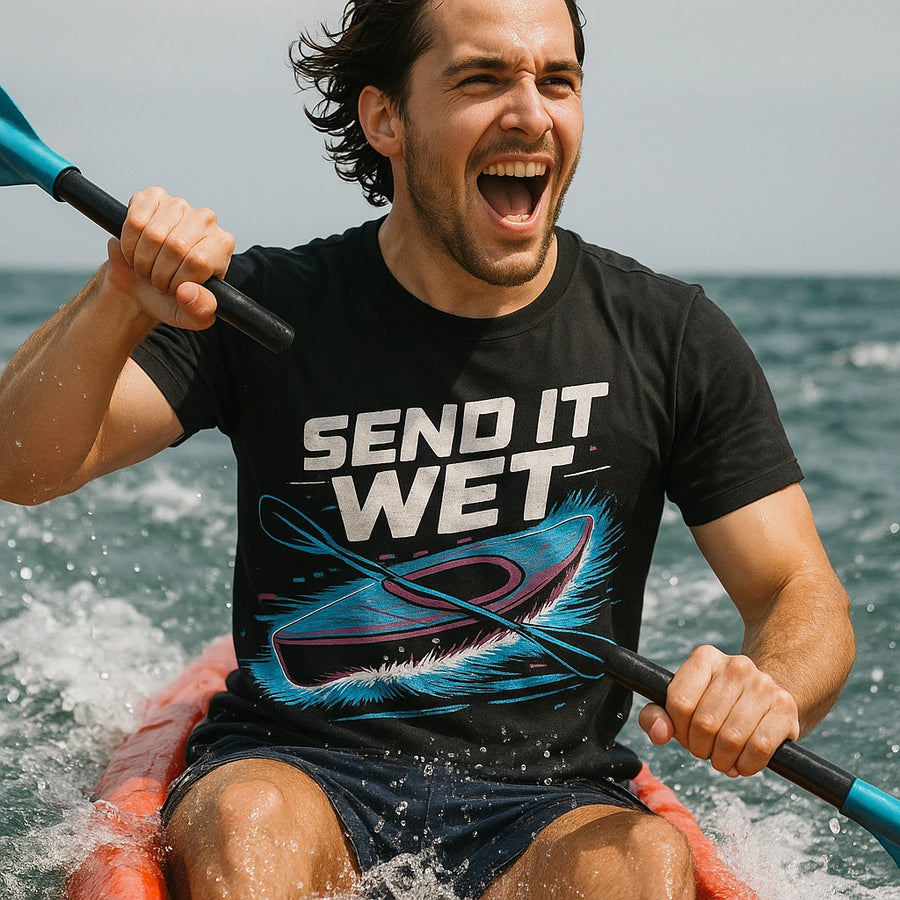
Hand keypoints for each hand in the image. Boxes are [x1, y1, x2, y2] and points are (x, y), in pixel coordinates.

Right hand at [103, 186, 235, 329]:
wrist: (143, 287)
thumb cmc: (173, 300)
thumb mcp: (191, 317)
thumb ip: (199, 312)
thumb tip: (187, 292)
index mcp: (222, 245)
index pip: (198, 261)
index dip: (178, 281)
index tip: (175, 289)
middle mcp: (206, 220)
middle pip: (176, 246)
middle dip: (159, 273)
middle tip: (158, 281)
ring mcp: (179, 205)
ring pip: (153, 234)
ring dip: (142, 259)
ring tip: (147, 268)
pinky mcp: (152, 197)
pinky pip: (135, 220)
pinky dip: (129, 242)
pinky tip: (135, 249)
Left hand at [637, 645, 799, 776]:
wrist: (765, 701)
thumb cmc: (714, 707)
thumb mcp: (682, 704)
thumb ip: (656, 716)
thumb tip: (660, 733)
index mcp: (705, 658)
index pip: (679, 702)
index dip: (679, 729)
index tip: (686, 734)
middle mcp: (736, 666)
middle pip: (704, 723)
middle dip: (700, 748)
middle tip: (706, 750)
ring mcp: (764, 685)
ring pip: (731, 738)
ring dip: (722, 760)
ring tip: (723, 758)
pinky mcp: (785, 708)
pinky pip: (759, 748)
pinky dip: (746, 765)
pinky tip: (742, 762)